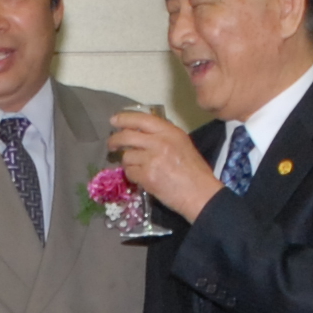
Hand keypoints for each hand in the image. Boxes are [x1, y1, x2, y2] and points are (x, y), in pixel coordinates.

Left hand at [103, 106, 221, 219]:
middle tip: (111, 145)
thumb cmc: (194, 171)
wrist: (200, 194)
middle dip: (115, 140)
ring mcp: (152, 159)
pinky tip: (142, 178)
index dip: (124, 118)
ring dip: (128, 162)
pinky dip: (132, 175)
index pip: (142, 119)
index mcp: (170, 132)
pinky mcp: (147, 176)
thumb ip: (163, 136)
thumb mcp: (182, 144)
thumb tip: (140, 133)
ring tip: (137, 167)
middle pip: (127, 136)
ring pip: (126, 156)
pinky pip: (129, 172)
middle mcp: (159, 142)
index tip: (114, 120)